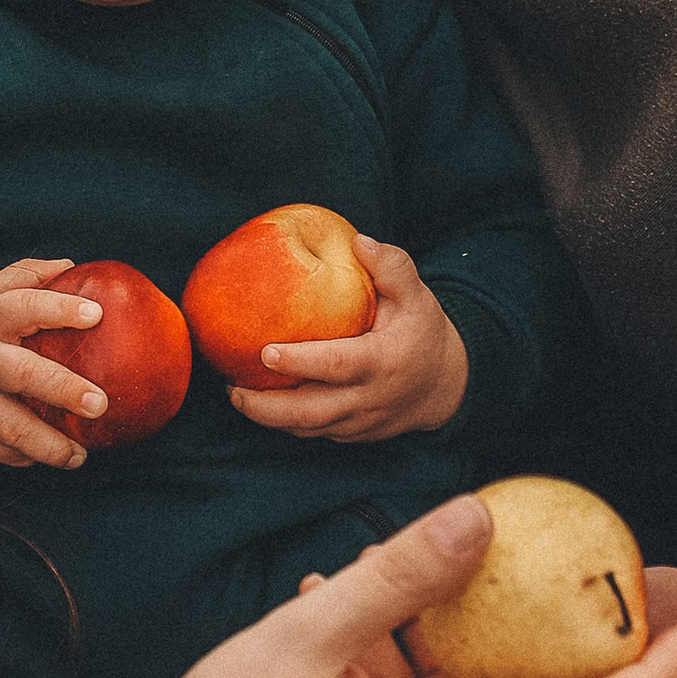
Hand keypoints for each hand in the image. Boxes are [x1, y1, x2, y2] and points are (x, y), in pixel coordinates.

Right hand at [0, 259, 106, 467]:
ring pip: (10, 428)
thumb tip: (70, 266)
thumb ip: (25, 276)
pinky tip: (48, 456)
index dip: (60, 309)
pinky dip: (24, 456)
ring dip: (48, 445)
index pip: (25, 307)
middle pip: (22, 375)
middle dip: (62, 390)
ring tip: (79, 455)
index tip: (95, 314)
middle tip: (98, 403)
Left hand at [229, 232, 468, 440]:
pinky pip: (314, 434)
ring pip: (307, 430)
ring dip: (268, 418)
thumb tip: (357, 242)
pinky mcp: (353, 435)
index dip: (298, 362)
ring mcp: (360, 423)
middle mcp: (368, 399)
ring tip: (236, 394)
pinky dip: (285, 424)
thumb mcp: (417, 295)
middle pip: (309, 413)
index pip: (336, 365)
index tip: (264, 351)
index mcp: (382, 362)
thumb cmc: (422, 331)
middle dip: (265, 407)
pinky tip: (262, 403)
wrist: (445, 384)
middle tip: (231, 387)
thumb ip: (391, 267)